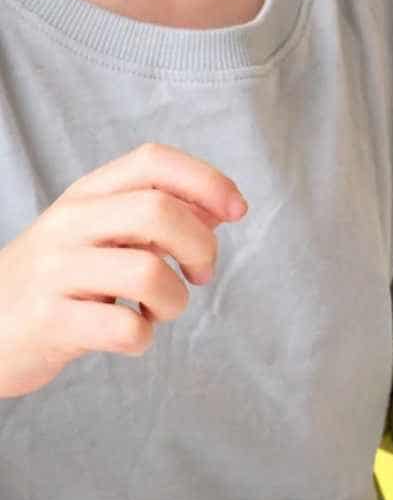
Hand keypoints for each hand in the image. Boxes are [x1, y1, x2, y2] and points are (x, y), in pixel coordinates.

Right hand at [0, 144, 245, 398]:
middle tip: (199, 273)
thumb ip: (158, 217)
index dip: (207, 180)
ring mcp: (53, 273)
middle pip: (159, 212)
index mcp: (85, 196)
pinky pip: (126, 328)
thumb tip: (223, 208)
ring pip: (149, 273)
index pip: (153, 161)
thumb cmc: (59, 281)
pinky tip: (129, 334)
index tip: (237, 211)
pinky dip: (144, 338)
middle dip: (201, 246)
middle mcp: (67, 225)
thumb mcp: (100, 235)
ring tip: (158, 309)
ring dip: (175, 300)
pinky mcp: (48, 322)